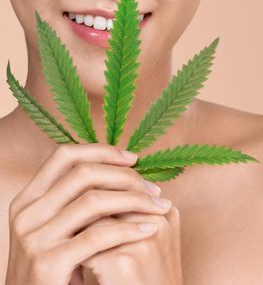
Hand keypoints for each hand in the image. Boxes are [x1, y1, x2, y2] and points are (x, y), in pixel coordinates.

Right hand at [5, 143, 170, 284]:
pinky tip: (148, 229)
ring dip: (133, 200)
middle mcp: (27, 213)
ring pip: (93, 201)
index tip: (132, 159)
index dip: (101, 151)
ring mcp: (34, 238)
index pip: (64, 156)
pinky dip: (127, 229)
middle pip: (83, 174)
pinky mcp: (48, 263)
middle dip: (124, 176)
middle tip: (152, 187)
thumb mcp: (57, 226)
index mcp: (29, 198)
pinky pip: (96, 236)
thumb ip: (76, 199)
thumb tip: (119, 169)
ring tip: (157, 205)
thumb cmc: (56, 264)